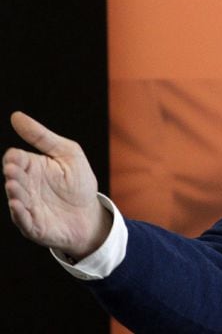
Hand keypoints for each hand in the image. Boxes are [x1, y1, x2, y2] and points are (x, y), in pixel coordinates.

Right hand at [3, 111, 110, 259]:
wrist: (90, 214)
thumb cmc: (78, 182)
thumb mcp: (67, 153)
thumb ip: (42, 136)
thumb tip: (16, 116)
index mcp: (31, 167)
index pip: (15, 159)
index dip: (14, 158)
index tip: (15, 158)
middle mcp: (25, 186)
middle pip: (13, 178)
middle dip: (12, 175)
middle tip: (12, 170)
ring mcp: (28, 206)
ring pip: (15, 198)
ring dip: (14, 193)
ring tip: (13, 186)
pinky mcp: (34, 225)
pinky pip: (23, 220)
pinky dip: (19, 213)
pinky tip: (18, 205)